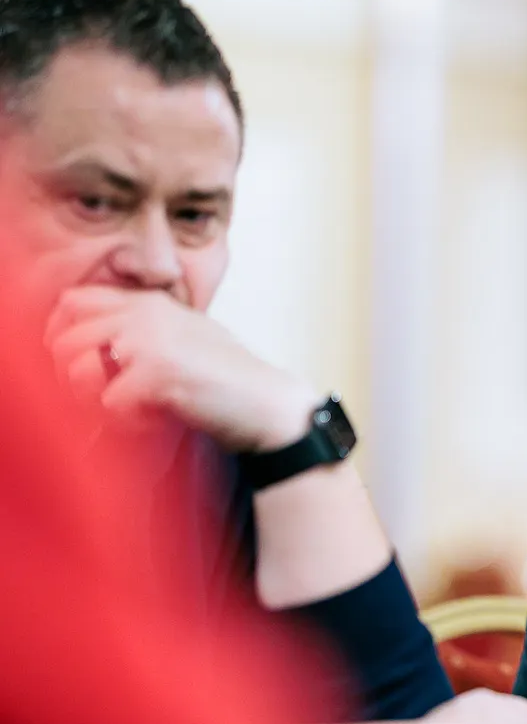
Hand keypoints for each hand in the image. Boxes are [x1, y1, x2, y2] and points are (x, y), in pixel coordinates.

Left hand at [44, 286, 318, 452]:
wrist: (269, 405)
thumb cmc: (231, 382)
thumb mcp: (185, 337)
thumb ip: (142, 331)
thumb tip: (91, 349)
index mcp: (149, 302)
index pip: (72, 302)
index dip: (60, 334)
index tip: (78, 366)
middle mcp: (144, 313)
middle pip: (63, 338)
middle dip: (69, 376)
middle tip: (100, 399)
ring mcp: (148, 340)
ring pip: (74, 369)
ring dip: (92, 400)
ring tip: (128, 411)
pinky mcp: (155, 372)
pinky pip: (106, 402)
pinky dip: (126, 421)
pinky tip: (155, 422)